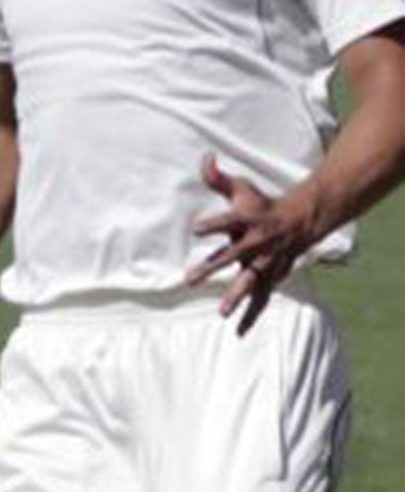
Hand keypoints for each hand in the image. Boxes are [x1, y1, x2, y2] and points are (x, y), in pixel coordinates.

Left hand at [185, 153, 319, 335]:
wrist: (302, 221)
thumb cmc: (262, 205)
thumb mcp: (242, 189)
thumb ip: (218, 178)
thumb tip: (205, 158)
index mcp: (249, 221)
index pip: (229, 221)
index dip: (213, 224)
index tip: (196, 228)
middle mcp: (258, 243)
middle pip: (234, 256)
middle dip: (213, 268)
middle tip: (189, 279)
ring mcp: (266, 262)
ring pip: (251, 281)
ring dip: (237, 296)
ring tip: (221, 312)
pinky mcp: (271, 276)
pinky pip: (262, 299)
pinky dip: (252, 316)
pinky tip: (240, 333)